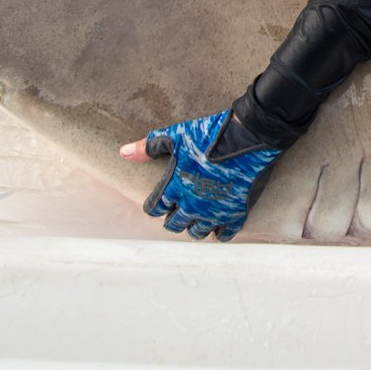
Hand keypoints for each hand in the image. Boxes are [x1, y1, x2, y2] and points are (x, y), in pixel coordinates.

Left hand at [119, 109, 279, 239]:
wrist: (247, 137)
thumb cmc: (209, 135)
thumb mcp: (176, 136)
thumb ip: (149, 147)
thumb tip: (123, 153)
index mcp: (174, 188)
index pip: (155, 208)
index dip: (155, 205)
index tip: (159, 203)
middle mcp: (191, 205)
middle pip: (175, 224)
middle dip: (173, 219)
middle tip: (177, 213)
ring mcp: (214, 211)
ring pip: (197, 232)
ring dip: (194, 227)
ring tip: (196, 221)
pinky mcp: (236, 212)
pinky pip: (224, 235)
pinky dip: (220, 233)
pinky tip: (219, 228)